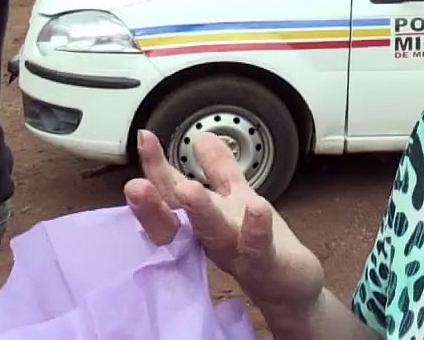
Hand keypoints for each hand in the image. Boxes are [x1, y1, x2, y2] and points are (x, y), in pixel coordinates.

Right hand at [124, 130, 325, 322]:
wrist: (289, 286)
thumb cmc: (256, 243)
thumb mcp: (236, 199)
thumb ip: (220, 169)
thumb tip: (202, 137)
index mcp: (202, 218)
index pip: (171, 193)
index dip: (156, 167)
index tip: (144, 137)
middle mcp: (211, 236)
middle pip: (178, 220)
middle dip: (154, 204)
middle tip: (135, 184)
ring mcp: (236, 251)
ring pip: (212, 232)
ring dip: (199, 211)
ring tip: (188, 190)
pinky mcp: (265, 263)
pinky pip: (258, 247)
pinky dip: (255, 228)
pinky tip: (256, 206)